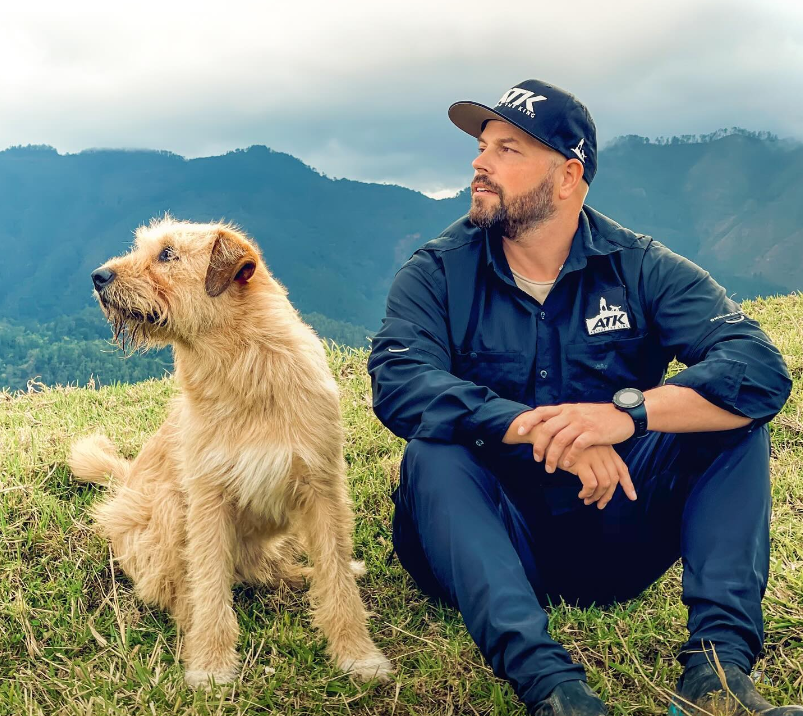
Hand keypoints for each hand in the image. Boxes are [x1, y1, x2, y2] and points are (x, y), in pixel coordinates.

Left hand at [516, 402, 634, 471]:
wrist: (622, 414)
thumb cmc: (598, 416)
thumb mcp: (577, 412)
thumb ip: (563, 417)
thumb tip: (545, 423)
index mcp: (565, 409)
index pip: (541, 411)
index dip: (529, 421)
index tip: (520, 432)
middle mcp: (571, 414)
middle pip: (548, 429)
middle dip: (539, 446)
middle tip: (536, 459)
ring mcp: (582, 423)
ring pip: (560, 440)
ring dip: (553, 456)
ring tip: (550, 468)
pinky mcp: (593, 433)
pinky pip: (577, 446)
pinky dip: (570, 456)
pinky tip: (567, 465)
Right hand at [564, 445, 636, 508]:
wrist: (547, 437)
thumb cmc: (564, 446)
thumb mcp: (585, 450)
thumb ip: (596, 460)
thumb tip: (603, 482)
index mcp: (606, 449)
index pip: (622, 468)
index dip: (628, 484)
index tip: (632, 497)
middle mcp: (603, 452)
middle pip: (614, 479)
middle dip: (608, 495)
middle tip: (600, 505)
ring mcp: (593, 456)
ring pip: (604, 483)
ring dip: (597, 496)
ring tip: (587, 500)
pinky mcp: (582, 462)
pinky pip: (591, 484)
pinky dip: (587, 493)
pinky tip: (581, 495)